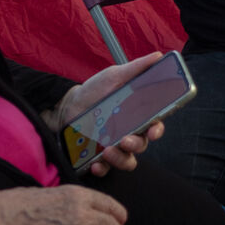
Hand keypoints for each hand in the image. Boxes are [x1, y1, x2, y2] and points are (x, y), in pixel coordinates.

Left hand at [54, 52, 166, 176]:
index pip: (154, 125)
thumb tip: (157, 56)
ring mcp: (115, 146)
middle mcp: (129, 133)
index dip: (157, 130)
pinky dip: (102, 168)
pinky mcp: (99, 157)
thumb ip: (136, 68)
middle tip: (126, 140)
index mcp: (137, 115)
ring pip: (128, 161)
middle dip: (136, 145)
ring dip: (120, 159)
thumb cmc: (94, 90)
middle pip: (142, 145)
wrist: (67, 104)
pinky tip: (95, 163)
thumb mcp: (114, 76)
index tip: (152, 130)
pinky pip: (106, 169)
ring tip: (107, 150)